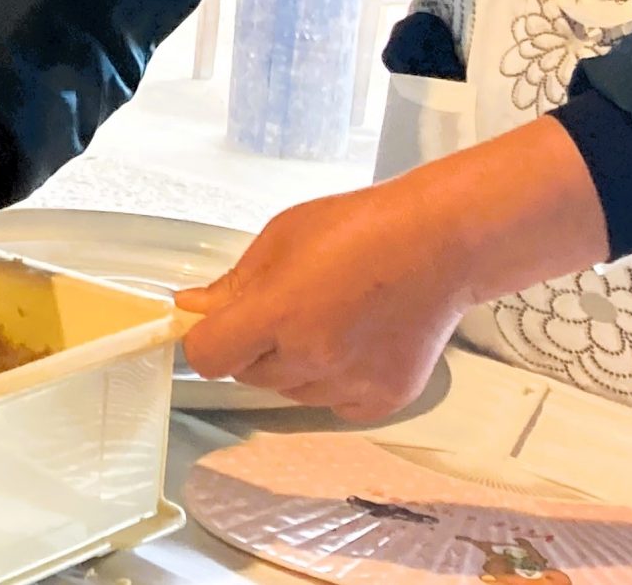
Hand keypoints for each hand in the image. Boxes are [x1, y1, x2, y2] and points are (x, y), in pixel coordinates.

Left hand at [177, 180, 467, 418]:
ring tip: (326, 319)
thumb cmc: (359, 227)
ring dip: (292, 365)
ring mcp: (350, 384)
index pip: (209, 356)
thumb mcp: (281, 236)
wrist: (440, 243)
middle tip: (283, 308)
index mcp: (279, 312)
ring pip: (290, 391)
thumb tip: (191, 308)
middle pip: (248, 374)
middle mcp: (312, 357)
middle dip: (252, 346)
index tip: (212, 325)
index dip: (204, 340)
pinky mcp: (384, 400)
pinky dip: (333, 382)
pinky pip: (334, 404)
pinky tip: (352, 342)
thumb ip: (234, 282)